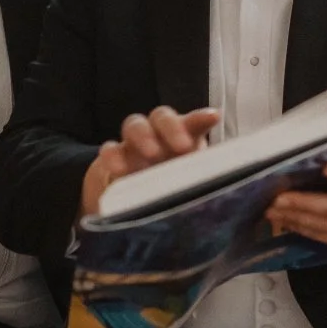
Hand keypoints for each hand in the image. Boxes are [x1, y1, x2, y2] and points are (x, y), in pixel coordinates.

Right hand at [81, 103, 219, 212]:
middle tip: (181, 147)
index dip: (201, 118)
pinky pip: (109, 149)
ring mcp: (132, 146)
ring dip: (143, 134)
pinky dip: (113, 155)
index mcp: (181, 142)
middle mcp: (157, 137)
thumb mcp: (188, 190)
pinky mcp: (110, 161)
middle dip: (172, 127)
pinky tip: (118, 169)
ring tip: (152, 153)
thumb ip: (199, 183)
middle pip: (162, 117)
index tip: (214, 116)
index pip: (192, 123)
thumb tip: (217, 192)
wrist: (132, 210)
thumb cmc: (169, 196)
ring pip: (135, 124)